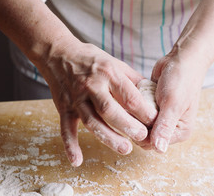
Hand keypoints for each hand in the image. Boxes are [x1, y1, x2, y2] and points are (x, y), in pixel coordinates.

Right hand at [39, 41, 157, 166]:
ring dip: (108, 137)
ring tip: (125, 149)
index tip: (155, 122)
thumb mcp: (115, 63)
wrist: (58, 53)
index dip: (144, 111)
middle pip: (110, 110)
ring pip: (91, 121)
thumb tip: (153, 95)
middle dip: (128, 126)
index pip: (129, 96)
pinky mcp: (63, 108)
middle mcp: (92, 86)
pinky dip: (70, 145)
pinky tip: (77, 161)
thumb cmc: (91, 59)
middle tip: (143, 137)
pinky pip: (65, 128)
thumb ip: (132, 80)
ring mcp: (76, 98)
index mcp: (108, 73)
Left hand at [134, 50, 204, 152]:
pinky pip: (139, 113)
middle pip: (145, 136)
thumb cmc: (182, 80)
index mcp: (180, 131)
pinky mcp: (153, 108)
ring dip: (135, 114)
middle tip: (133, 106)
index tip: (135, 117)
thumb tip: (159, 149)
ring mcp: (161, 118)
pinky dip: (135, 106)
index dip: (141, 134)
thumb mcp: (173, 103)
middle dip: (137, 123)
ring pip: (140, 124)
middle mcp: (171, 128)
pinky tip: (134, 96)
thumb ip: (165, 126)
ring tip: (134, 99)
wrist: (182, 59)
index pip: (153, 144)